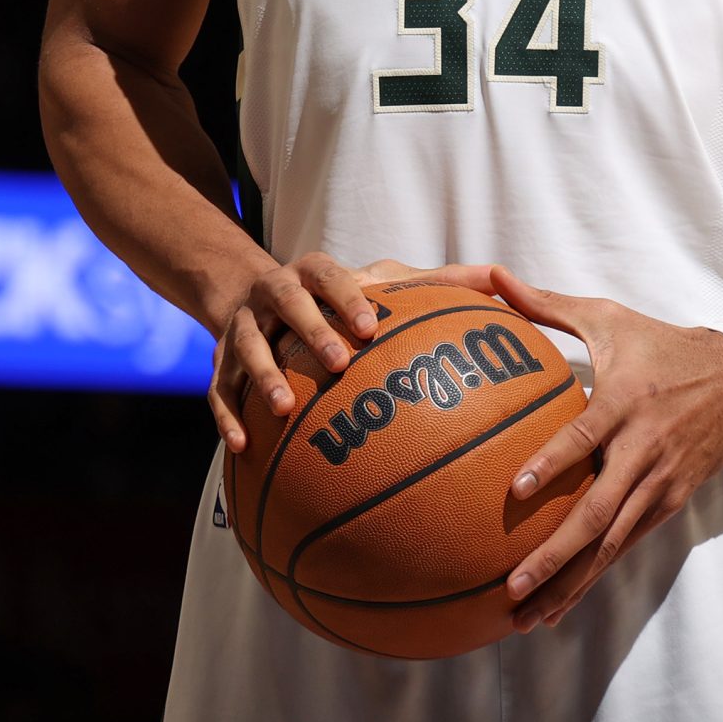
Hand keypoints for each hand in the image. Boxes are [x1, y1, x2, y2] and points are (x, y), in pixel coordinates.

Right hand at [207, 255, 496, 449]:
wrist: (256, 297)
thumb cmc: (340, 299)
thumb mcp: (381, 284)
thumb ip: (439, 282)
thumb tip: (503, 280)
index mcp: (313, 272)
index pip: (329, 274)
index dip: (347, 297)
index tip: (370, 328)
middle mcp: (274, 292)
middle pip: (286, 302)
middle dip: (310, 330)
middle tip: (338, 364)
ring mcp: (243, 326)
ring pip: (246, 346)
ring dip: (263, 375)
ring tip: (282, 409)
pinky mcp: (221, 362)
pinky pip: (219, 391)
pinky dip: (228, 417)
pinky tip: (243, 448)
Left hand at [493, 265, 722, 629]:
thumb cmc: (659, 344)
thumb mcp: (608, 318)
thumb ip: (545, 305)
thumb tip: (491, 276)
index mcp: (627, 403)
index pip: (585, 438)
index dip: (554, 465)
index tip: (517, 491)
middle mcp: (644, 452)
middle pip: (597, 514)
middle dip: (553, 556)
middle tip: (510, 586)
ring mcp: (660, 484)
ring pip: (611, 546)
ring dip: (569, 584)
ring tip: (526, 616)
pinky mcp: (669, 504)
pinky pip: (625, 547)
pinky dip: (592, 578)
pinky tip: (559, 604)